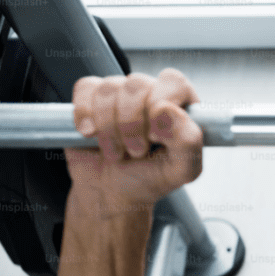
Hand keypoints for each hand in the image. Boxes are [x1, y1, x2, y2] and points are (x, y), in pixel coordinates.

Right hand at [64, 68, 203, 209]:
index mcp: (181, 107)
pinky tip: (91, 135)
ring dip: (109, 127)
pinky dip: (85, 115)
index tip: (154, 136)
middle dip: (132, 123)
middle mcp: (152, 94)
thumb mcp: (181, 171)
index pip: (174, 82)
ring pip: (109, 87)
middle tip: (136, 152)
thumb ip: (188, 142)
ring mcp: (121, 94)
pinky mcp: (91, 97)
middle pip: (138, 83)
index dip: (161, 104)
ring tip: (116, 152)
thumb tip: (167, 110)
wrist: (111, 193)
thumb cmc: (149, 179)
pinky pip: (85, 88)